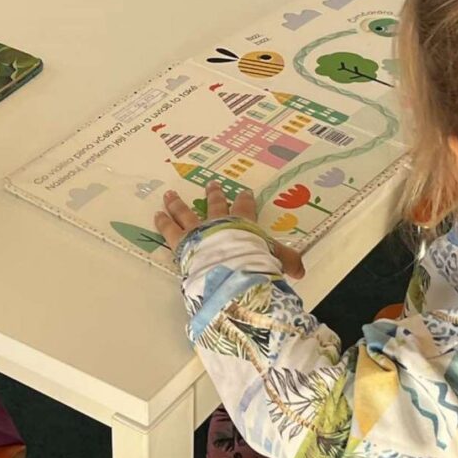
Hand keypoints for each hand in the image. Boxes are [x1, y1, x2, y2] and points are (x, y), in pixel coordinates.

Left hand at [153, 180, 305, 277]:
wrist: (232, 268)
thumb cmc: (255, 261)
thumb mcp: (277, 260)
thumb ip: (286, 263)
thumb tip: (301, 272)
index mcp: (243, 224)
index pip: (246, 209)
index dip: (246, 200)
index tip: (245, 192)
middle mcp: (219, 223)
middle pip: (215, 206)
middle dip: (214, 195)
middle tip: (211, 184)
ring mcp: (198, 230)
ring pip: (186, 213)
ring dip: (178, 204)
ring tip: (169, 195)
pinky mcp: (181, 241)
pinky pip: (169, 229)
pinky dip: (163, 222)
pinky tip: (156, 214)